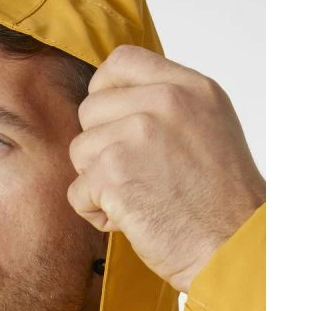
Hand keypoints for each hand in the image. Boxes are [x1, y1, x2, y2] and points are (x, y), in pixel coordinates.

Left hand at [67, 45, 264, 292]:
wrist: (234, 248)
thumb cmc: (222, 203)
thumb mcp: (208, 129)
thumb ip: (166, 108)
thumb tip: (114, 103)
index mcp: (189, 87)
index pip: (120, 62)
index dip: (103, 93)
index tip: (111, 124)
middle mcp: (164, 102)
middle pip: (90, 111)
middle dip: (101, 149)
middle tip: (135, 177)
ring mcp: (137, 134)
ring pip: (79, 152)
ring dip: (98, 184)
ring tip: (138, 201)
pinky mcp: (114, 173)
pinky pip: (77, 192)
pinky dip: (97, 214)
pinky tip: (131, 221)